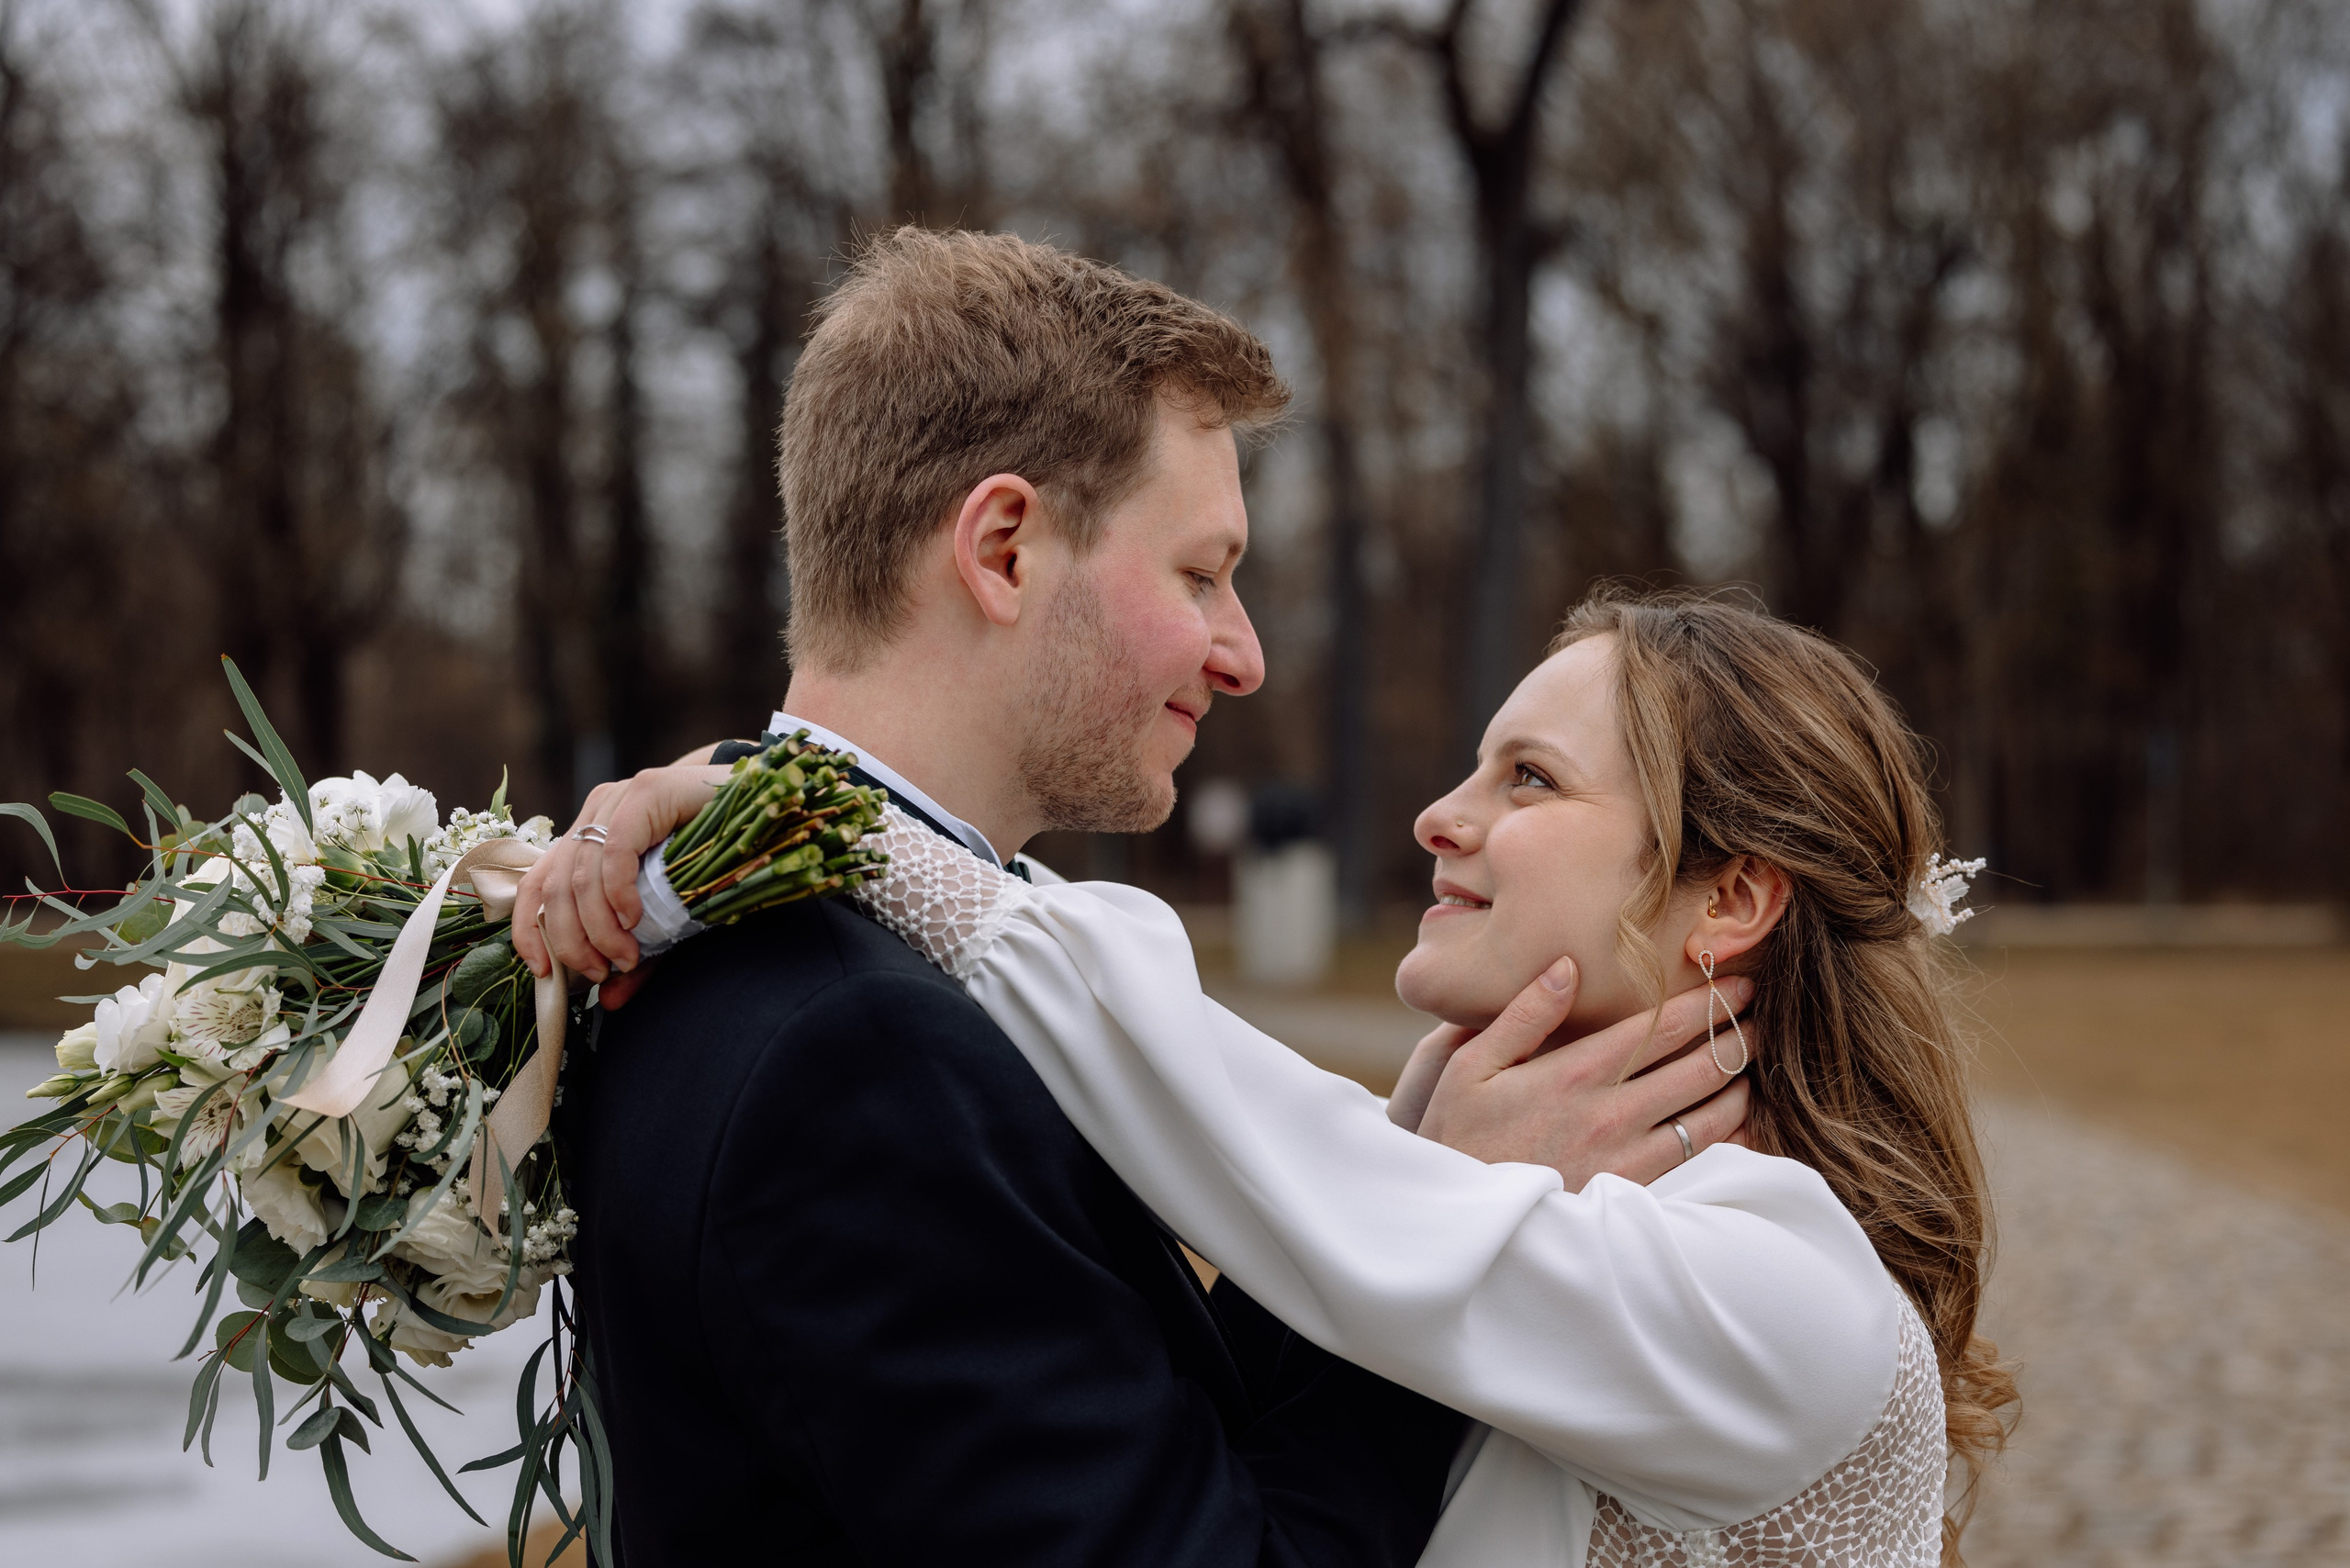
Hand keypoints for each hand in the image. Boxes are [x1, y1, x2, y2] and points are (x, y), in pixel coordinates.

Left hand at [511, 757, 731, 1006]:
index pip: (535, 883)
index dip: (528, 929)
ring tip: (627, 957)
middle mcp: (595, 812)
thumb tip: (609, 1002)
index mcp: (589, 835)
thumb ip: (638, 953)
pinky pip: (615, 851)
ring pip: (581, 874)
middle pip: (555, 886)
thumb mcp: (667, 915)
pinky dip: (618, 893)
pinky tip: (635, 919)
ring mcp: (617, 799)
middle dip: (572, 941)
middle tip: (602, 974)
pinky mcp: (646, 791)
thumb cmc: (715, 860)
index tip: (542, 971)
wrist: (759, 805)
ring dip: (599, 928)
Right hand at [1410, 957, 1754, 1189]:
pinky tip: (1742, 1120)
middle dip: (1739, 1036)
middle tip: (1763, 1016)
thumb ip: (1524, 1014)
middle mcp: (1611, 1113)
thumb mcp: (1469, 1066)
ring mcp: (1627, 1157)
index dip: (1709, 1003)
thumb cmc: (1458, 1136)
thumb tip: (1568, 966)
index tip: (1739, 984)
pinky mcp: (1634, 1192)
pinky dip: (1729, 1135)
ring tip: (1755, 1063)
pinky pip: (1699, 1159)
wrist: (1461, 1219)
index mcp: (1574, 1072)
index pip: (1662, 1028)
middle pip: (1700, 1067)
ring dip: (1741, 1083)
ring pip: (1710, 1114)